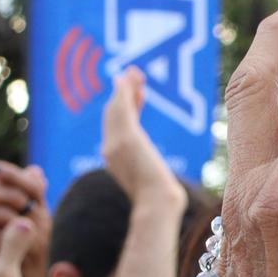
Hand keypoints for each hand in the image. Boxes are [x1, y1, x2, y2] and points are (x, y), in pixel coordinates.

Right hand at [102, 67, 185, 206]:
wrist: (156, 204)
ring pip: (116, 107)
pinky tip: (131, 79)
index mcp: (115, 160)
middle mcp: (109, 149)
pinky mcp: (127, 137)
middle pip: (113, 114)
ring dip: (125, 88)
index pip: (118, 128)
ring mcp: (115, 142)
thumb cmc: (161, 202)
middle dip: (122, 94)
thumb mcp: (153, 185)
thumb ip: (152, 177)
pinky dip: (125, 91)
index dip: (126, 110)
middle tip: (132, 77)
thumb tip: (168, 188)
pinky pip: (123, 107)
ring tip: (134, 72)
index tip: (137, 96)